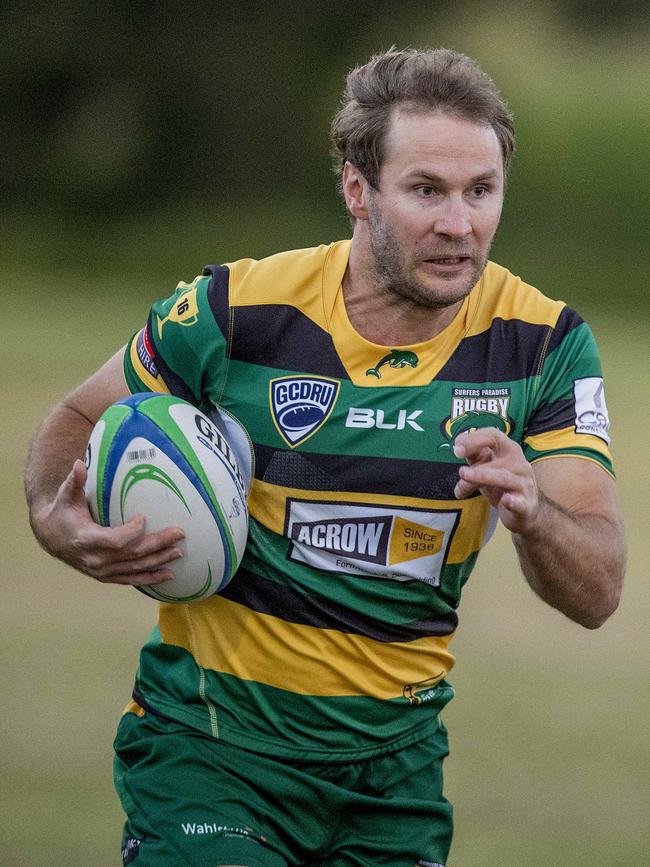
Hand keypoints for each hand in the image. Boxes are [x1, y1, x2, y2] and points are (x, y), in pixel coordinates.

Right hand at [35, 459, 184, 584]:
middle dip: (157, 544)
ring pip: (135, 569)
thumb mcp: (66, 495)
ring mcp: (102, 571)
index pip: (114, 541)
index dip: (131, 532)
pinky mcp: (107, 576)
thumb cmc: (62, 512)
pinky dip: (150, 578)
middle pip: (132, 555)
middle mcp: (95, 560)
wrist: (51, 538)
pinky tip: (167, 574)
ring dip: (159, 561)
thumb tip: (79, 464)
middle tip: (179, 534)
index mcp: (86, 540)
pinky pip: (131, 579)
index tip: (143, 518)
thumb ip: (74, 481)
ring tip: (179, 552)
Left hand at [453, 428, 543, 534]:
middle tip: (460, 472)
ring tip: (464, 480)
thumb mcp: (486, 467)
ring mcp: (524, 483)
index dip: (474, 440)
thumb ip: (474, 455)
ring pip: (504, 478)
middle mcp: (519, 463)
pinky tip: (506, 500)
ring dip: (483, 477)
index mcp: (508, 450)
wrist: (523, 511)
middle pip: (497, 459)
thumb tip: (458, 445)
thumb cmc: (501, 485)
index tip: (457, 450)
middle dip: (477, 466)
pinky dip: (513, 501)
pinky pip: (520, 502)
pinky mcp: (526, 504)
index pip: (493, 436)